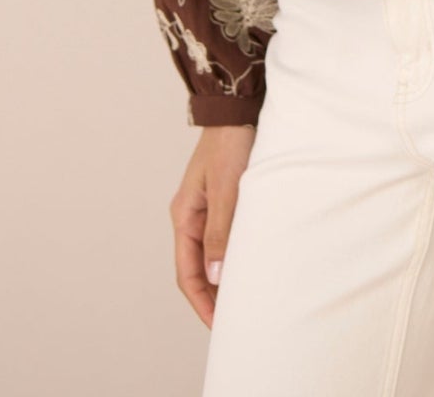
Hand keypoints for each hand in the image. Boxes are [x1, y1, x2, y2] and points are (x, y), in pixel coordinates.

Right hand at [170, 123, 256, 326]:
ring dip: (222, 278)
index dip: (202, 302)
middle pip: (196, 268)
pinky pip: (223, 238)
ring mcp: (206, 207)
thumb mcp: (227, 190)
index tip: (219, 326)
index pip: (187, 273)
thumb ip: (220, 232)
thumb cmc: (232, 143)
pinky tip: (248, 265)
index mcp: (184, 216)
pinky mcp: (223, 199)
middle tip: (234, 322)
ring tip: (242, 301)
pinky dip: (231, 257)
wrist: (239, 106)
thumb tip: (214, 276)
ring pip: (210, 254)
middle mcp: (191, 215)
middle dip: (211, 297)